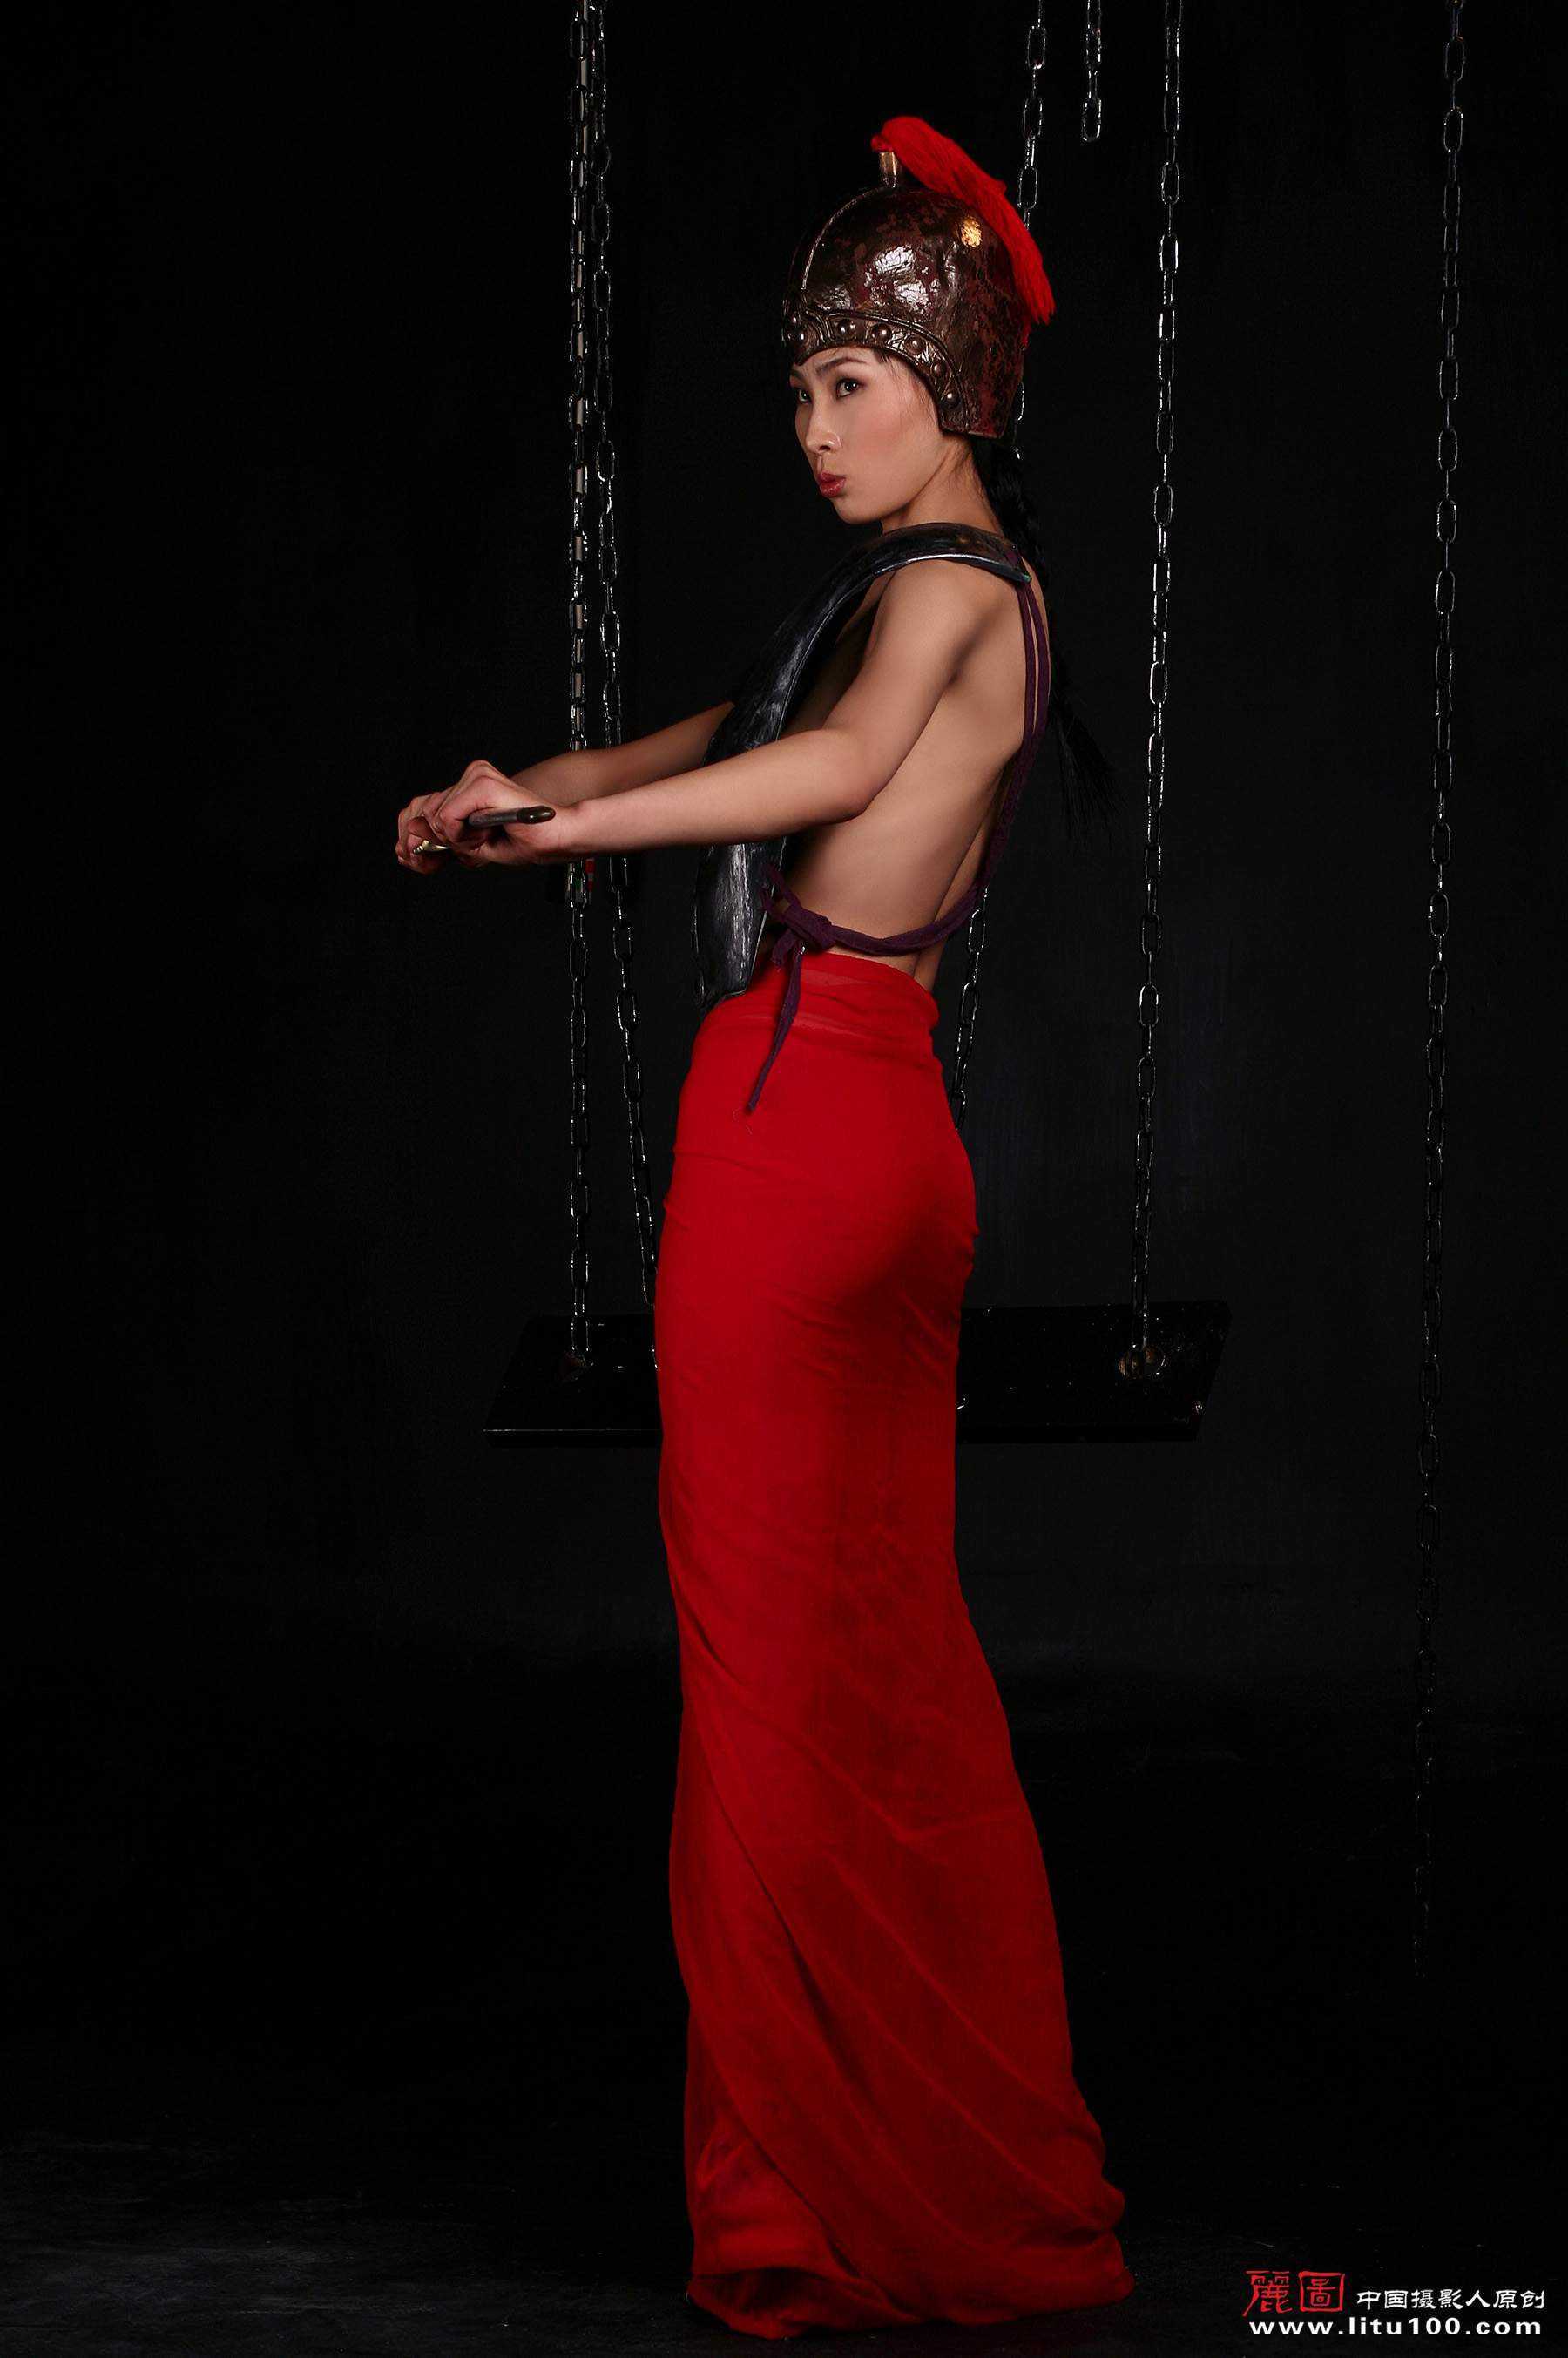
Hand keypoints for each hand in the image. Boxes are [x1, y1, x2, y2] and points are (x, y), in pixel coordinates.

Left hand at [394, 760, 580, 873]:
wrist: (557, 838)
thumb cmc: (526, 840)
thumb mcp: (473, 843)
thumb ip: (443, 835)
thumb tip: (412, 830)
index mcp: (469, 786)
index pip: (427, 807)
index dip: (430, 835)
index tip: (451, 847)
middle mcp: (471, 775)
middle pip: (426, 812)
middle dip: (446, 838)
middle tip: (482, 839)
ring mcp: (476, 776)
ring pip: (437, 816)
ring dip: (460, 838)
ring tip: (489, 835)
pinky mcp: (482, 784)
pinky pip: (448, 817)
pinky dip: (463, 834)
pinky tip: (487, 832)